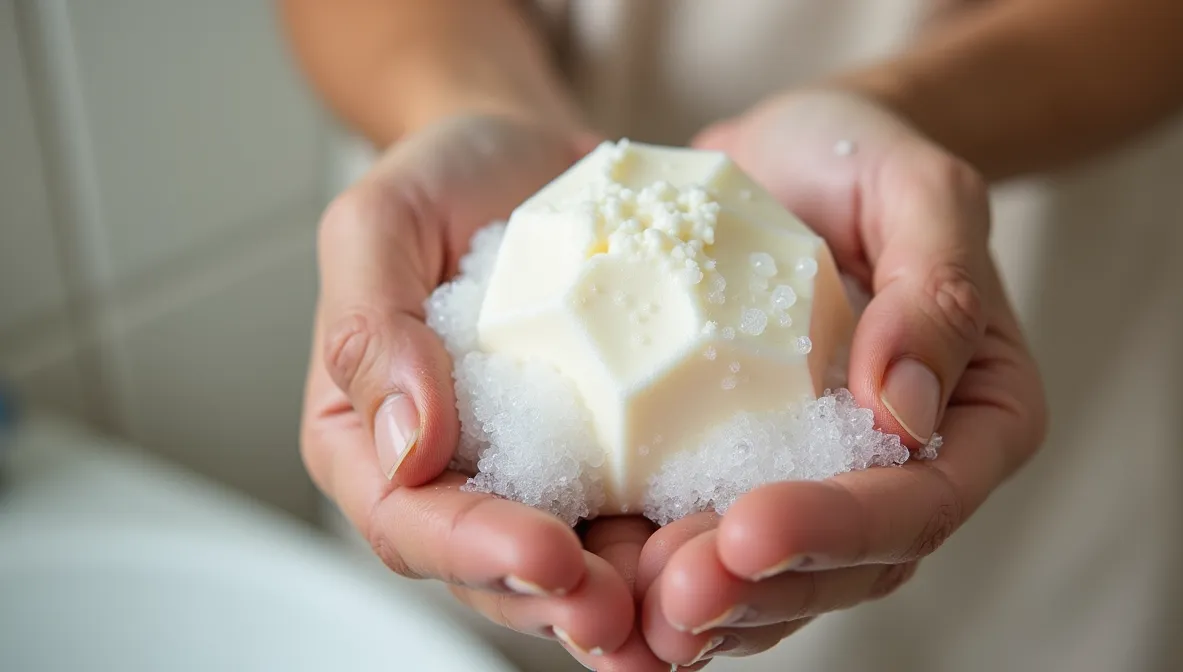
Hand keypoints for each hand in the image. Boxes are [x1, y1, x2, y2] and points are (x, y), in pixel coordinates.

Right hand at [300, 114, 637, 660]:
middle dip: (562, 603)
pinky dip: (684, 542)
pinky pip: (646, 510)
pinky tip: (729, 553)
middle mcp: (457, 474)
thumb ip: (371, 330)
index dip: (475, 550)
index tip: (546, 556)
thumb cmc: (444, 182)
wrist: (531, 158)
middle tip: (626, 616)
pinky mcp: (615, 454)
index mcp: (373, 438)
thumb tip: (407, 445)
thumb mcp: (379, 224)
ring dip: (632, 600)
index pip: (411, 522)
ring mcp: (542, 472)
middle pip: (497, 570)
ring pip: (580, 564)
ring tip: (687, 612)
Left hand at [639, 90, 1047, 665]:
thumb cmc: (862, 158)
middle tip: (670, 594)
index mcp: (977, 418)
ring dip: (706, 606)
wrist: (784, 159)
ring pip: (778, 580)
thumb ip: (935, 289)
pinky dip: (658, 569)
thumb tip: (907, 412)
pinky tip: (603, 580)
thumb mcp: (919, 187)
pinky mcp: (743, 471)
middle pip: (847, 567)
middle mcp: (906, 470)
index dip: (839, 530)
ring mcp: (823, 480)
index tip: (752, 528)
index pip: (921, 502)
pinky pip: (710, 539)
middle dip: (758, 591)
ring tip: (631, 610)